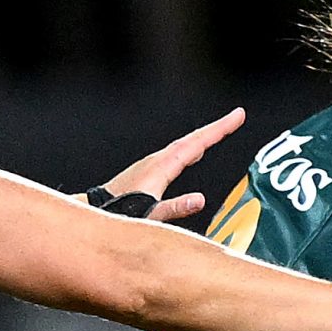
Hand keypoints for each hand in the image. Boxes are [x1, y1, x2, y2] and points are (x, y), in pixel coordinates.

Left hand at [95, 110, 247, 223]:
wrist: (94, 212)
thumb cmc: (119, 214)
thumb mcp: (150, 214)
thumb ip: (175, 208)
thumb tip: (201, 199)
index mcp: (162, 167)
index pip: (197, 143)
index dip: (219, 129)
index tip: (238, 115)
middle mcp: (158, 161)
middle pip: (193, 139)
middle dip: (216, 128)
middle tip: (237, 116)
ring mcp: (152, 165)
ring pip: (184, 146)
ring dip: (204, 137)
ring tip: (221, 130)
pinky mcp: (148, 172)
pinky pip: (177, 155)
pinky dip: (191, 149)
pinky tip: (194, 154)